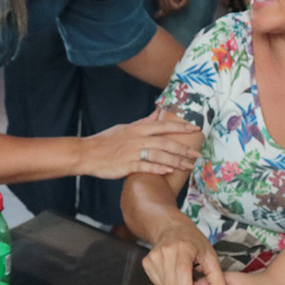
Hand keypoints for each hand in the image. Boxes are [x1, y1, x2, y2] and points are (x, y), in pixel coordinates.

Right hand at [80, 112, 199, 179]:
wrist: (86, 153)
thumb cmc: (105, 141)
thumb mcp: (125, 127)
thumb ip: (143, 122)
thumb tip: (157, 113)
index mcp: (137, 129)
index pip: (163, 126)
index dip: (181, 127)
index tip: (196, 128)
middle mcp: (137, 139)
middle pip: (165, 143)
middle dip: (183, 149)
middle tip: (198, 154)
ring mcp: (132, 152)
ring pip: (159, 156)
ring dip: (175, 161)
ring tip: (188, 167)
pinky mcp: (126, 165)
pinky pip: (145, 167)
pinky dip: (157, 169)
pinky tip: (168, 171)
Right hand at [142, 226, 225, 284]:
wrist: (172, 228)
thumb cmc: (192, 241)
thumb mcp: (211, 256)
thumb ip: (217, 280)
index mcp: (183, 248)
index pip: (182, 272)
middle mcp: (165, 252)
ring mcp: (154, 258)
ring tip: (185, 281)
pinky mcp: (147, 263)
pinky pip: (159, 284)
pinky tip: (174, 276)